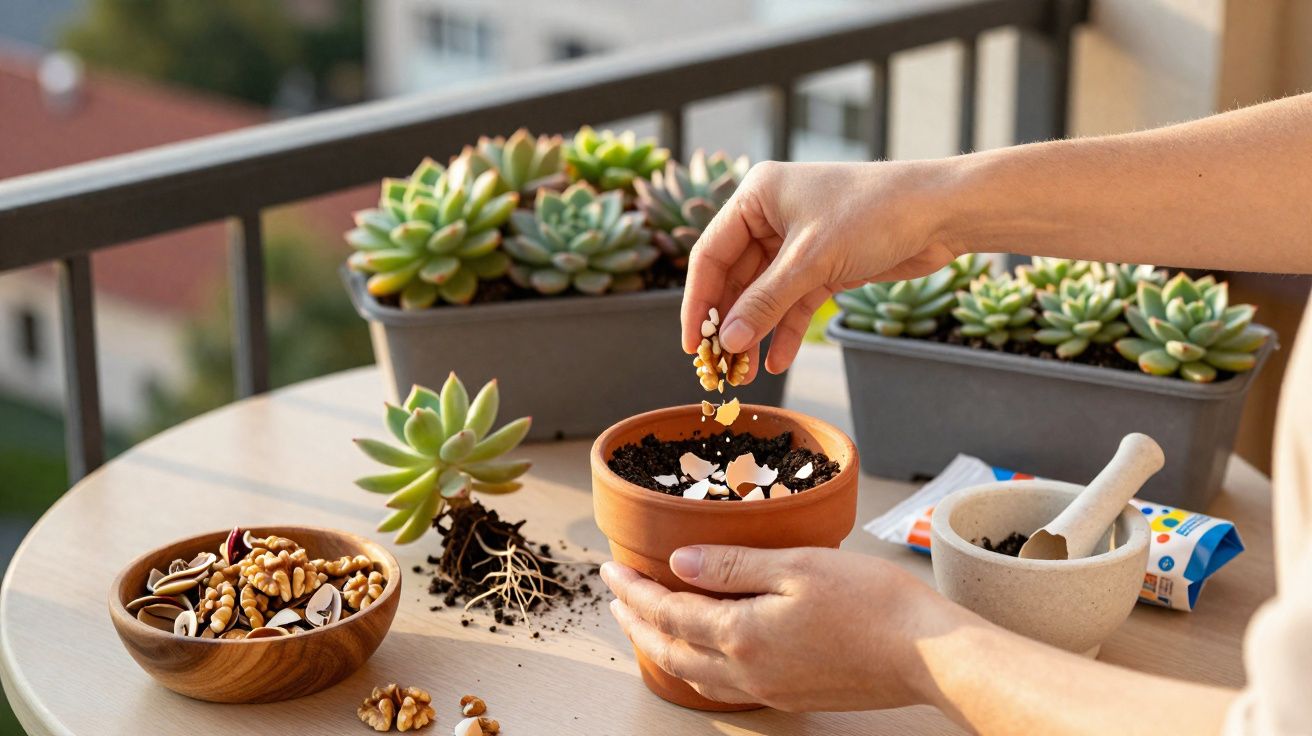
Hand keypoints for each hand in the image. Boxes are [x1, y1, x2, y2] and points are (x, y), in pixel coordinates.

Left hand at [600, 544, 962, 711]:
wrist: (926, 653)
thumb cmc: (872, 602)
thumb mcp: (796, 566)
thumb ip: (732, 566)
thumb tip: (679, 564)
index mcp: (742, 634)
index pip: (668, 611)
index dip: (634, 589)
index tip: (610, 571)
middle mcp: (747, 669)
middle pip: (671, 649)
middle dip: (636, 622)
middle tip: (616, 599)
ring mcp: (770, 687)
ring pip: (694, 674)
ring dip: (662, 647)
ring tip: (647, 625)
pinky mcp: (792, 693)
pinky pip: (724, 685)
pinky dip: (697, 667)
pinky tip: (704, 653)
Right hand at [680, 160, 961, 376]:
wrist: (941, 212)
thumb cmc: (874, 214)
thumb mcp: (811, 261)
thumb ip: (765, 302)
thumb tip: (726, 341)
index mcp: (757, 196)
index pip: (710, 254)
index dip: (698, 302)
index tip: (691, 345)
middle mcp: (772, 216)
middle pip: (735, 278)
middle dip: (729, 323)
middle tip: (718, 366)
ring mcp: (798, 242)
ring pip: (764, 294)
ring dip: (755, 332)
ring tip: (745, 372)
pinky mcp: (824, 264)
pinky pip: (793, 302)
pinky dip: (785, 330)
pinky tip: (777, 360)